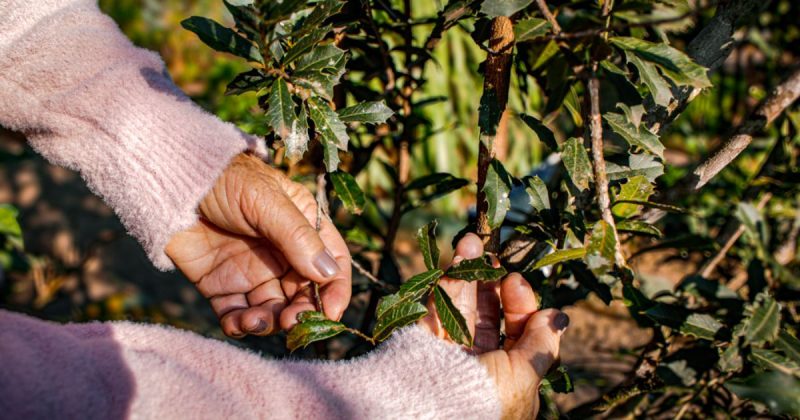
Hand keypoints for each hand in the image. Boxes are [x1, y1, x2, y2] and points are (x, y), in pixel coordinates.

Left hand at [166, 153, 350, 337]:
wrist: (167, 181)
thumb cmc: (223, 177)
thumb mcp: (265, 201)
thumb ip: (296, 236)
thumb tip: (328, 273)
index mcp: (302, 226)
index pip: (331, 262)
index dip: (335, 290)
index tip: (330, 313)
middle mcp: (282, 253)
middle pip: (304, 293)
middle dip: (301, 312)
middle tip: (291, 323)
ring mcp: (251, 271)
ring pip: (272, 308)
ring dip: (269, 322)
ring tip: (254, 321)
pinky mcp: (221, 285)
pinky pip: (237, 314)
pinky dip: (239, 325)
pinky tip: (236, 324)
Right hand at [419, 233, 566, 418]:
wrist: (432, 407)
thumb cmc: (487, 397)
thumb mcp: (525, 374)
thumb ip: (542, 343)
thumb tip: (559, 316)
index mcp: (505, 377)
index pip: (516, 334)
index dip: (521, 306)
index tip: (516, 282)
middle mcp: (477, 362)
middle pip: (489, 315)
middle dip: (493, 284)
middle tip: (496, 259)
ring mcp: (449, 348)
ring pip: (463, 303)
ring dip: (471, 271)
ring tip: (476, 241)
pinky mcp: (424, 335)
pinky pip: (439, 301)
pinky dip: (450, 276)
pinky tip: (461, 253)